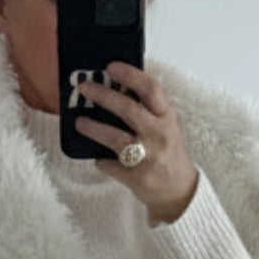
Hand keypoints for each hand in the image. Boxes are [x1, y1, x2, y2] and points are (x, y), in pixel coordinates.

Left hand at [74, 61, 199, 223]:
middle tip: (84, 88)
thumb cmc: (167, 152)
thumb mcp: (164, 126)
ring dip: (94, 128)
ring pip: (116, 138)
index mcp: (166, 117)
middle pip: (129, 109)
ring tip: (80, 122)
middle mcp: (159, 135)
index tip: (111, 67)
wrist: (178, 191)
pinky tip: (98, 157)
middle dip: (103, 96)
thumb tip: (115, 88)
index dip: (130, 75)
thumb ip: (146, 109)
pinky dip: (102, 161)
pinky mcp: (137, 177)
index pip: (150, 89)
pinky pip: (111, 166)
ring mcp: (148, 157)